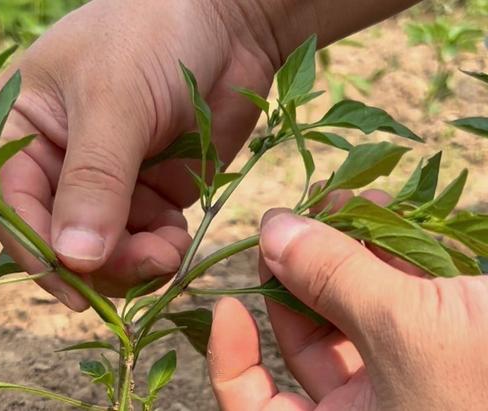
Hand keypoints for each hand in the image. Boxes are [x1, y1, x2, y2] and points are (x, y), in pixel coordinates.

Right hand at [0, 0, 420, 309]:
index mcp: (20, 132)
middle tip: (149, 264)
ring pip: (102, 253)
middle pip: (58, 241)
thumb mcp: (113, 100)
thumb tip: (74, 259)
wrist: (226, 22)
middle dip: (100, 265)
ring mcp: (104, 185)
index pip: (12, 208)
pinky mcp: (146, 195)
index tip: (77, 291)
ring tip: (170, 248)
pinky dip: (159, 251)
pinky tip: (178, 235)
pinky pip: (141, 244)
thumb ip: (93, 180)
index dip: (40, 255)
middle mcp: (56, 165)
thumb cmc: (151, 35)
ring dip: (135, 263)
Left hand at [208, 189, 487, 409]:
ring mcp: (418, 380)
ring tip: (351, 197)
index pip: (256, 406)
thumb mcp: (408, 329)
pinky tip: (391, 211)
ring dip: (349, 252)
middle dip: (299, 274)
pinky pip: (406, 301)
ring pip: (357, 313)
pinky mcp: (453, 344)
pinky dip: (394, 258)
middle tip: (299, 219)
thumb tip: (271, 229)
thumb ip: (332, 279)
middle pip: (306, 344)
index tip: (226, 301)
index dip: (231, 358)